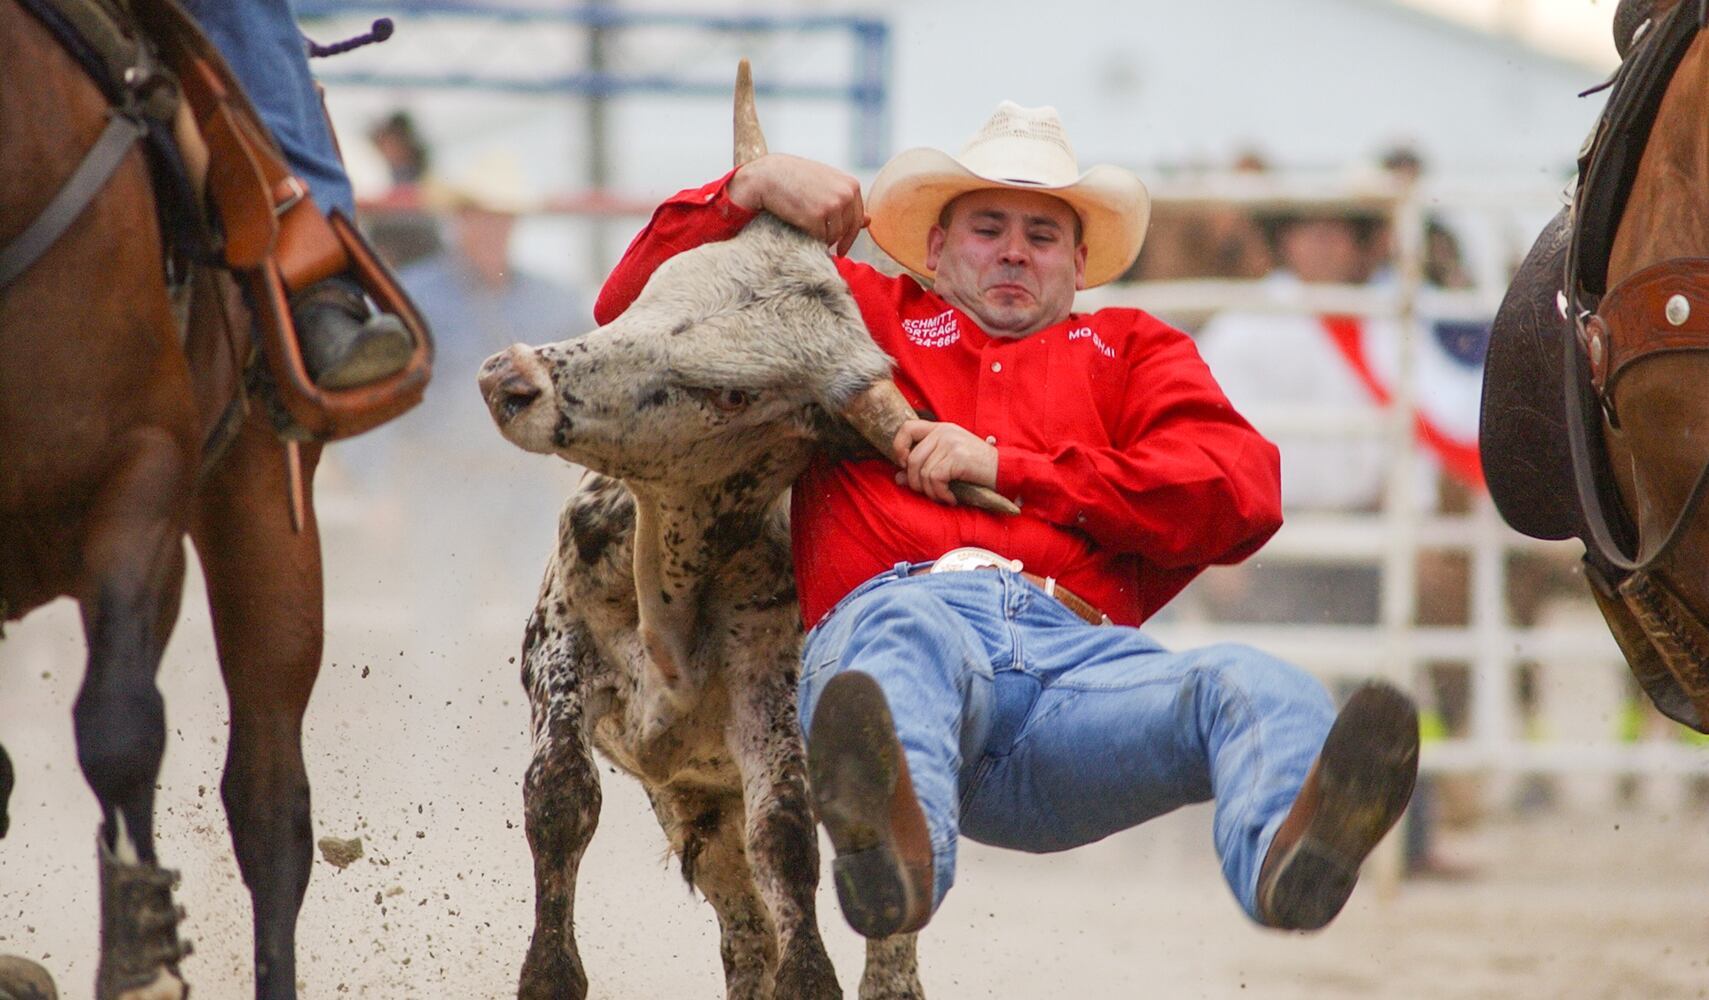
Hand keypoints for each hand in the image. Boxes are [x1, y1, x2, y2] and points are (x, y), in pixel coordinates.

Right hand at [728, 153, 868, 255]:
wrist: (768, 176)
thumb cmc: (796, 179)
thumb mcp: (825, 184)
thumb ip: (846, 201)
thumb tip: (869, 220)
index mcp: (851, 184)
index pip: (857, 218)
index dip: (849, 235)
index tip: (842, 248)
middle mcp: (846, 194)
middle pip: (848, 229)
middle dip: (839, 242)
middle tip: (833, 252)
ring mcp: (833, 205)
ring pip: (834, 236)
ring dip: (823, 239)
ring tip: (809, 232)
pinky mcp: (818, 217)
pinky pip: (819, 238)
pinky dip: (811, 238)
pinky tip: (800, 229)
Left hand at [891, 419, 997, 504]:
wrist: (1005, 471)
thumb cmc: (977, 469)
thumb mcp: (948, 463)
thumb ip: (924, 466)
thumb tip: (898, 478)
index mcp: (941, 428)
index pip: (907, 428)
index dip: (899, 447)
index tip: (905, 465)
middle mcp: (944, 431)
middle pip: (912, 458)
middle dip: (916, 482)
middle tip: (930, 492)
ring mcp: (951, 443)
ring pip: (923, 472)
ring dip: (931, 492)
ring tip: (943, 496)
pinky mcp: (957, 457)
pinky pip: (935, 479)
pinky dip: (940, 494)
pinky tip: (951, 498)